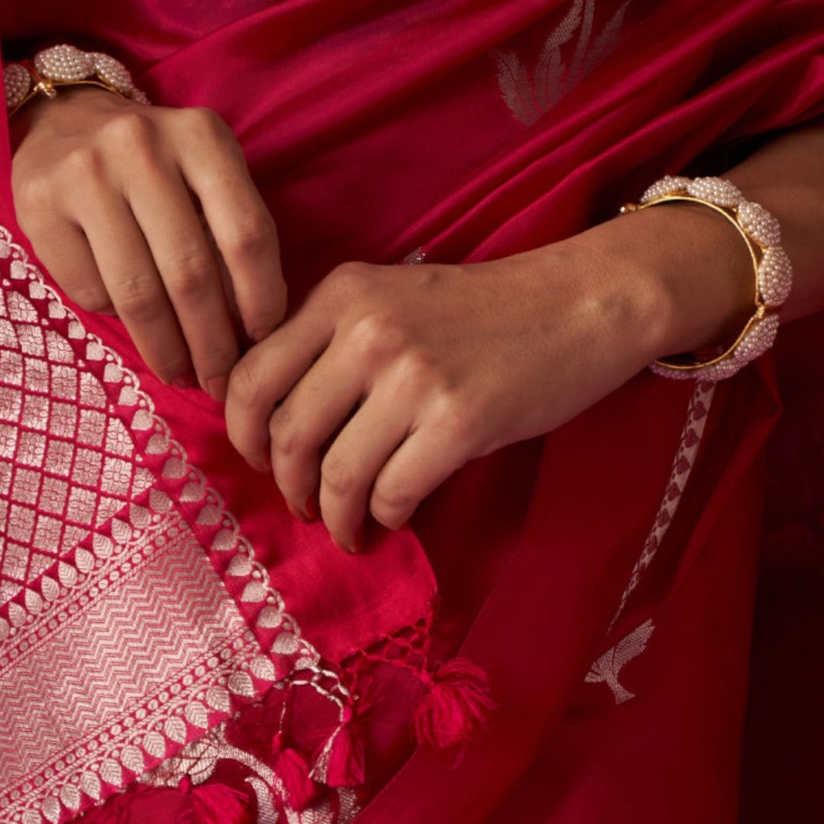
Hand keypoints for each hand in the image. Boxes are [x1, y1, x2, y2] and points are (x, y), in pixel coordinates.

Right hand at [10, 90, 286, 392]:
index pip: (247, 234)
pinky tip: (131, 327)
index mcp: (201, 136)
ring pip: (137, 293)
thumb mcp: (204, 173)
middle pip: (191, 273)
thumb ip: (230, 230)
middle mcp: (141, 146)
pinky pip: (89, 289)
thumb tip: (253, 327)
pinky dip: (114, 321)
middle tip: (221, 380)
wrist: (64, 121)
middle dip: (212, 343)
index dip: (261, 299)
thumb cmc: (155, 164)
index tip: (261, 340)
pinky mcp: (38, 203)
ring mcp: (85, 173)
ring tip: (182, 374)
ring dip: (166, 350)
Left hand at [223, 209, 747, 551]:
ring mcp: (414, 377)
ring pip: (337, 475)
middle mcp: (368, 331)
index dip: (241, 434)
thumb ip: (331, 342)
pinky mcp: (459, 421)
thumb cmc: (485, 312)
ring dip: (335, 517)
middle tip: (302, 506)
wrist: (581, 304)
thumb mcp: (393, 298)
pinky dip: (386, 517)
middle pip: (286, 435)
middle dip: (288, 486)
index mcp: (341, 294)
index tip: (259, 460)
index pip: (251, 376)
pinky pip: (393, 493)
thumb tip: (272, 426)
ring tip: (348, 529)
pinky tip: (394, 517)